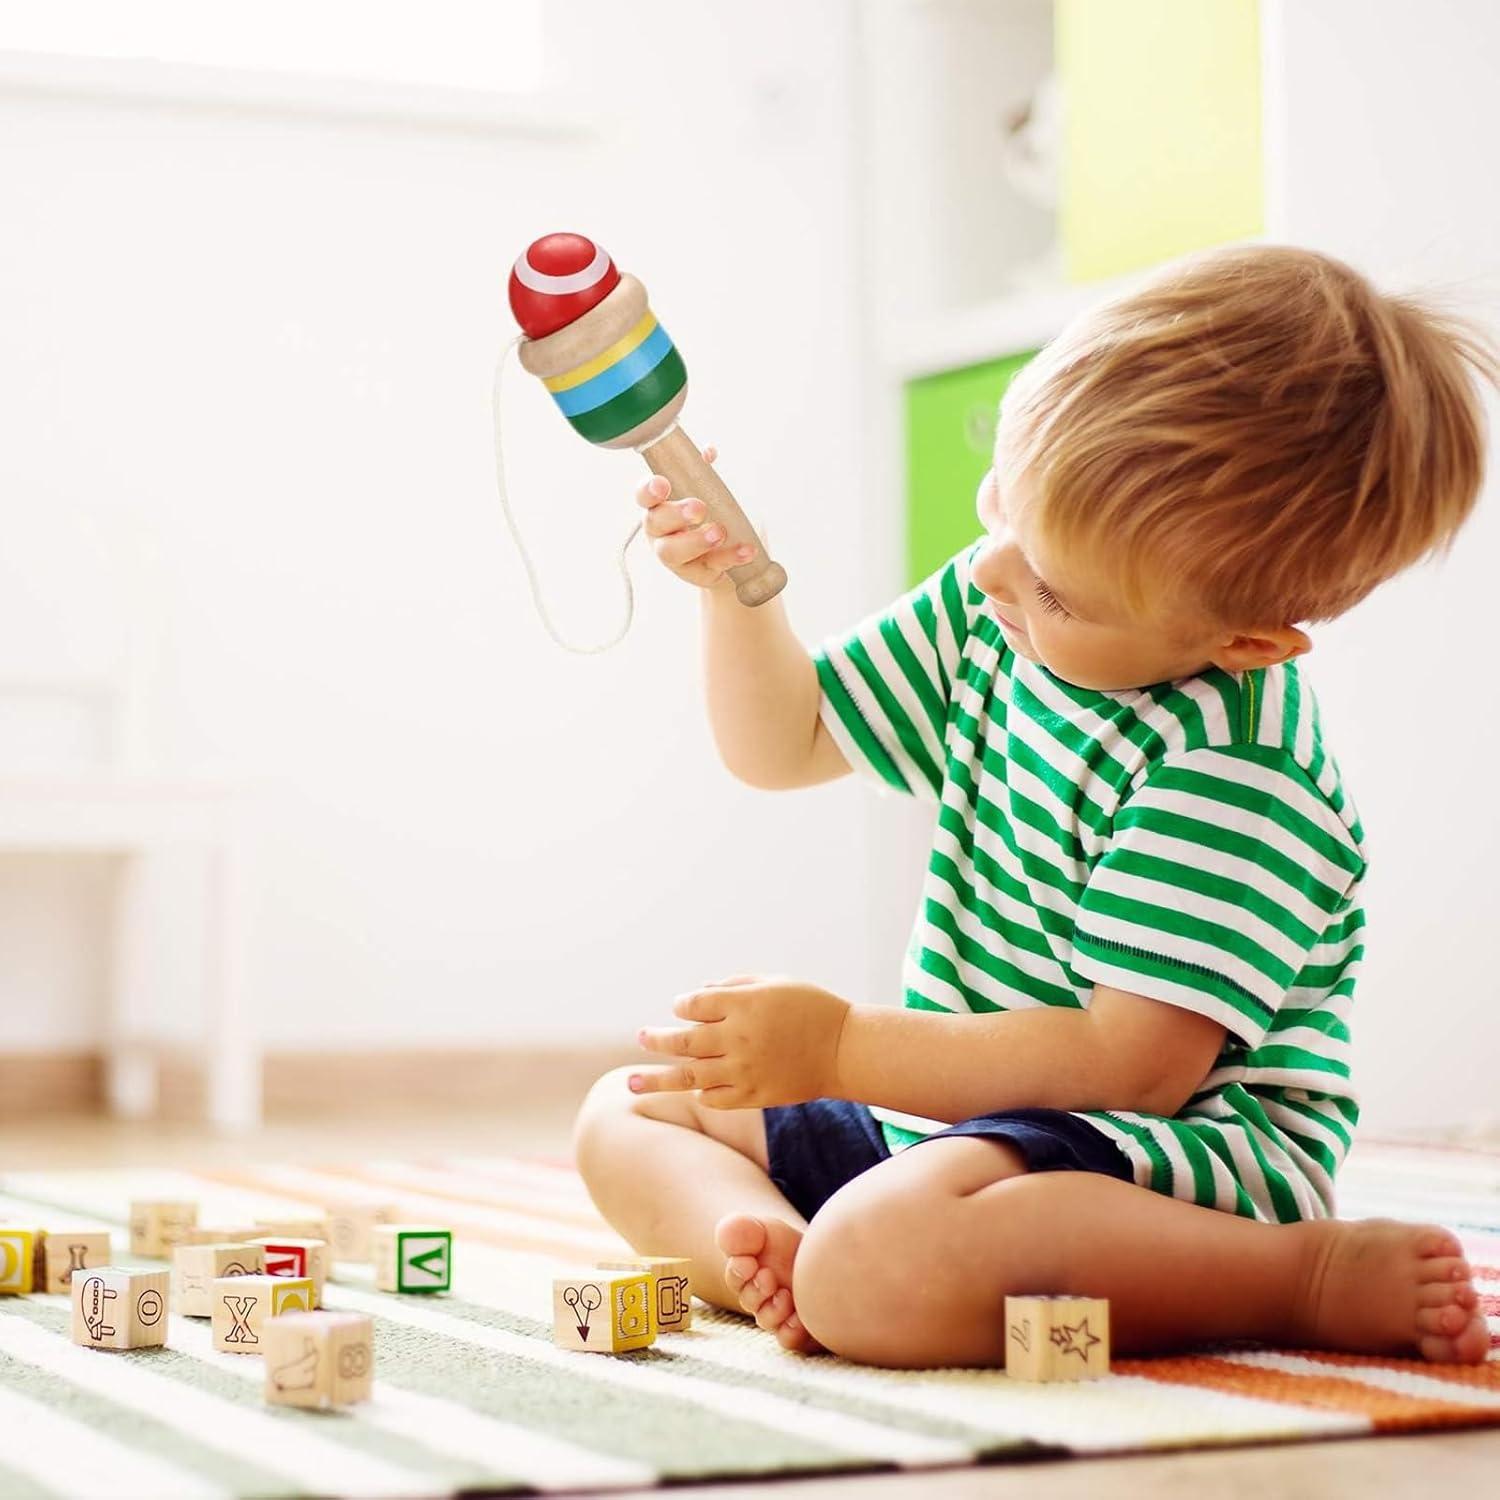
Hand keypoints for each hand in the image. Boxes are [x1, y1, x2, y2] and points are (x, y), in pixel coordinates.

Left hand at [631, 974, 851, 1109]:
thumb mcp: (774, 982)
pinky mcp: (753, 1095)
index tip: (685, 1007)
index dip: (683, 1006)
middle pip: (682, 1040)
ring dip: (656, 1079)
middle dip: (656, 1039)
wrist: (844, 1049)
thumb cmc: (810, 1008)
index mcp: (743, 1004)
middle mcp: (738, 1037)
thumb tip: (697, 995)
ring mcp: (744, 1070)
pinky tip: (692, 1088)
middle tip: (642, 1038)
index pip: (693, 1005)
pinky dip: (699, 1092)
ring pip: (688, 1076)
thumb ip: (733, 986)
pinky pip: (714, 1098)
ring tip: (630, 1083)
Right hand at [636, 444, 755, 590]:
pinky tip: (747, 550)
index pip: (643, 496)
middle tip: (699, 508)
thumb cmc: (705, 517)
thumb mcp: (703, 492)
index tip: (662, 484)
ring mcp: (675, 557)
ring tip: (719, 532)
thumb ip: (701, 472)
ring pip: (673, 552)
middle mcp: (659, 533)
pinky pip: (711, 567)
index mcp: (657, 507)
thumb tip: (708, 452)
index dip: (648, 490)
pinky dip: (730, 557)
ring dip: (696, 541)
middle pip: (656, 523)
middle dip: (676, 514)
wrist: (722, 556)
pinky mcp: (696, 574)